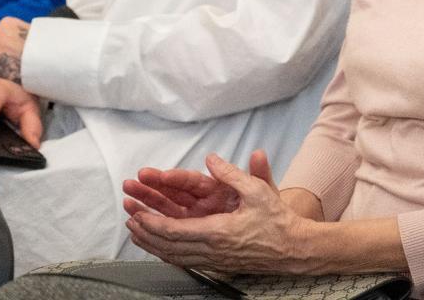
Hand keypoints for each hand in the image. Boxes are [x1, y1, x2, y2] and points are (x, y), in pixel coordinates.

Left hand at [123, 152, 311, 273]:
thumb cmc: (278, 221)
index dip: (153, 224)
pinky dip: (167, 253)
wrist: (294, 248)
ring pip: (175, 256)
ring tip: (136, 234)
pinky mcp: (218, 264)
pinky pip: (185, 260)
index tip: (138, 215)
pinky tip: (159, 248)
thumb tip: (211, 159)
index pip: (176, 231)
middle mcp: (212, 250)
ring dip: (153, 245)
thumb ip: (232, 174)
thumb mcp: (258, 191)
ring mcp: (214, 260)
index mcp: (219, 232)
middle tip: (129, 221)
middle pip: (169, 246)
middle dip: (146, 233)